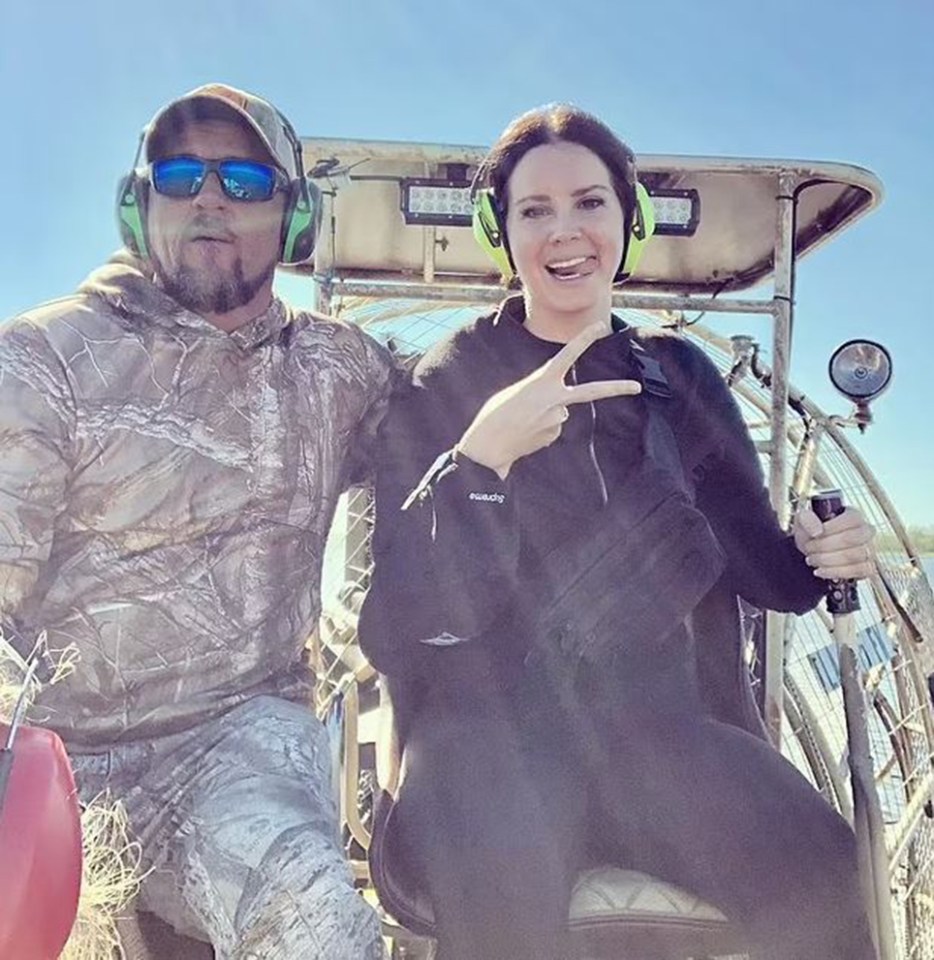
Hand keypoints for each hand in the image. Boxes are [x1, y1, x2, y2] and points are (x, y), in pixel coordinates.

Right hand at [457, 324, 641, 478]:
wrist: (488, 447)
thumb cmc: (495, 416)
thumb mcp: (516, 393)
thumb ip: (542, 394)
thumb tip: (563, 412)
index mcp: (541, 381)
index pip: (567, 355)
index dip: (584, 339)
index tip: (600, 327)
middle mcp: (554, 399)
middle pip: (591, 391)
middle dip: (616, 389)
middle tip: (636, 387)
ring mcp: (557, 419)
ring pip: (559, 412)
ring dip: (544, 415)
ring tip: (522, 422)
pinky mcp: (554, 435)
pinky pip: (552, 427)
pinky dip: (541, 429)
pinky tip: (526, 433)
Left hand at [793, 505, 874, 580]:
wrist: (811, 549)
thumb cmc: (811, 532)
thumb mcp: (803, 520)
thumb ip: (807, 519)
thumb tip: (817, 530)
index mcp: (854, 515)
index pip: (850, 520)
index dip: (830, 529)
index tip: (814, 535)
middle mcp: (866, 531)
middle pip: (851, 539)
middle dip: (825, 546)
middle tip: (809, 548)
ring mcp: (870, 550)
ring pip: (854, 556)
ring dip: (827, 560)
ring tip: (812, 559)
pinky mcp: (868, 567)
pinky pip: (859, 571)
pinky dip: (836, 572)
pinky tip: (821, 571)